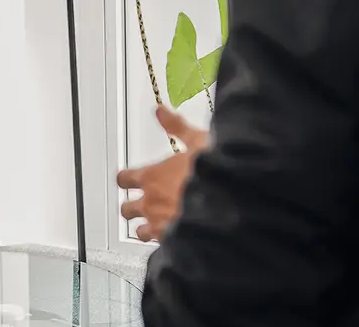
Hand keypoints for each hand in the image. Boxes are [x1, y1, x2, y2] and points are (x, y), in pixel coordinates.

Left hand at [116, 106, 209, 241]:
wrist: (232, 207)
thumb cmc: (215, 174)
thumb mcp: (198, 142)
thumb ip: (177, 127)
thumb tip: (160, 112)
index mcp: (153, 177)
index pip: (125, 179)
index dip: (126, 179)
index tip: (127, 179)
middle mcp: (151, 203)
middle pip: (127, 209)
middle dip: (132, 207)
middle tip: (139, 205)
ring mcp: (160, 226)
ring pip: (140, 232)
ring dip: (146, 229)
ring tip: (155, 227)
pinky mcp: (173, 245)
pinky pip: (160, 247)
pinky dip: (165, 244)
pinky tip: (176, 242)